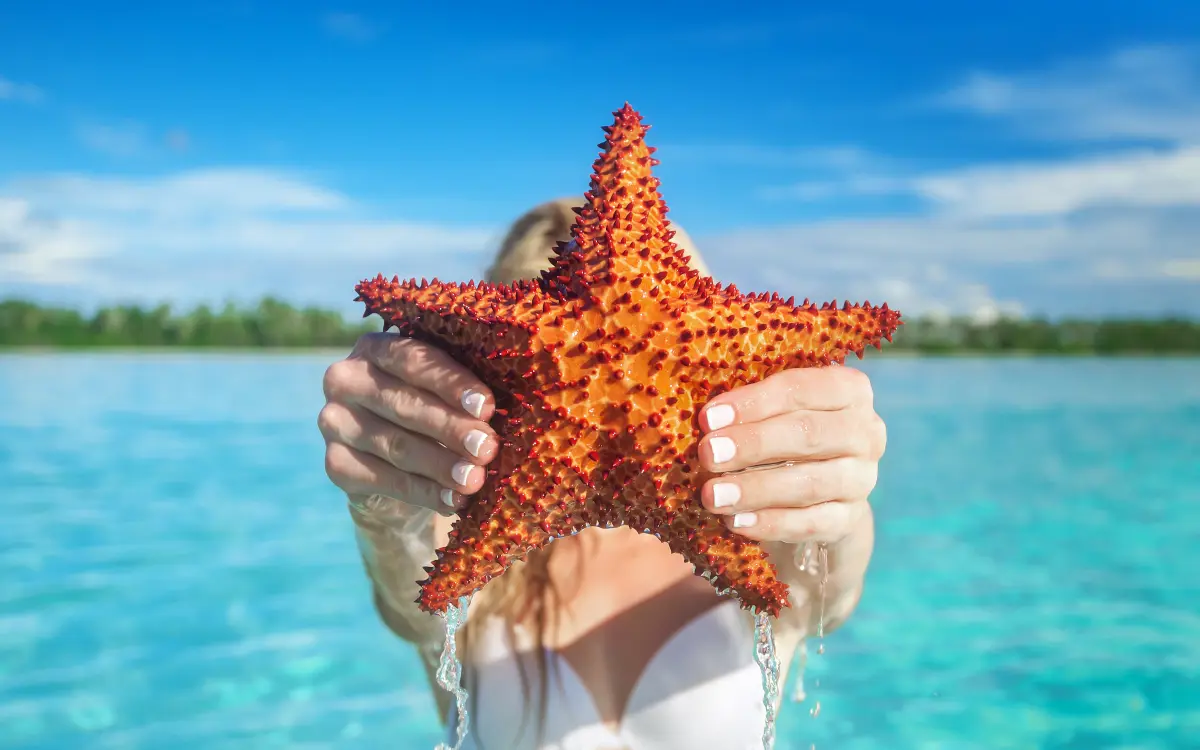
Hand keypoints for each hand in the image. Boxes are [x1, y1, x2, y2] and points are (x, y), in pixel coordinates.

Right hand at [318, 333, 499, 514]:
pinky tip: (452, 501)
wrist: (399, 465)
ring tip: (474, 479)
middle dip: (451, 428)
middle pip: (403, 404)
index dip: (450, 383)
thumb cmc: (434, 411)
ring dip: (440, 465)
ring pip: (396, 445)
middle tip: (487, 448)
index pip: (411, 360)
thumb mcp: (446, 392)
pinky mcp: (336, 463)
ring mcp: (334, 422)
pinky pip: (383, 480)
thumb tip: (496, 409)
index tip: (487, 407)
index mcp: (374, 348)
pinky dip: (423, 493)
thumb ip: (464, 391)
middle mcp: (345, 379)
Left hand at [696, 366, 885, 544]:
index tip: (709, 418)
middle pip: (809, 434)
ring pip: (810, 483)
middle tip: (708, 454)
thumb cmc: (784, 435)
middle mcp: (865, 432)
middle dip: (753, 444)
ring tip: (713, 495)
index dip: (753, 403)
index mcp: (849, 390)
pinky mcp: (850, 518)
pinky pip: (812, 523)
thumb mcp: (773, 413)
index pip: (802, 389)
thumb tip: (706, 420)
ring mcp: (862, 479)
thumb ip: (749, 409)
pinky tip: (738, 521)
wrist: (819, 493)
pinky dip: (772, 523)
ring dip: (756, 488)